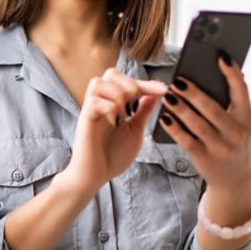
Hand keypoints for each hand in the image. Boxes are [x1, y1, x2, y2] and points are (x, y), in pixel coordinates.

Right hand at [64, 68, 167, 195]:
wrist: (95, 177)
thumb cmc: (113, 155)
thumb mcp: (135, 129)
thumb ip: (143, 110)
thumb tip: (155, 92)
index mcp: (114, 102)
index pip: (129, 81)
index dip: (148, 83)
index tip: (166, 89)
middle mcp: (101, 102)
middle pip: (111, 72)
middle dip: (130, 85)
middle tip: (135, 107)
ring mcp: (91, 109)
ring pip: (99, 82)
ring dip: (118, 95)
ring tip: (124, 115)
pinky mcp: (84, 119)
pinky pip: (94, 101)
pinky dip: (109, 108)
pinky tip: (115, 122)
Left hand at [159, 56, 250, 192]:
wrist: (234, 179)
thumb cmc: (233, 141)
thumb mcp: (240, 123)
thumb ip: (232, 102)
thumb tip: (219, 72)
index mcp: (247, 118)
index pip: (241, 91)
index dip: (231, 73)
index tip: (220, 57)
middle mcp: (236, 133)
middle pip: (212, 109)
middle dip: (194, 93)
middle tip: (178, 81)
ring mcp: (221, 147)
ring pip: (197, 124)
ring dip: (180, 108)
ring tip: (168, 95)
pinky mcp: (205, 158)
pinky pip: (186, 140)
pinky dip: (174, 128)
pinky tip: (164, 117)